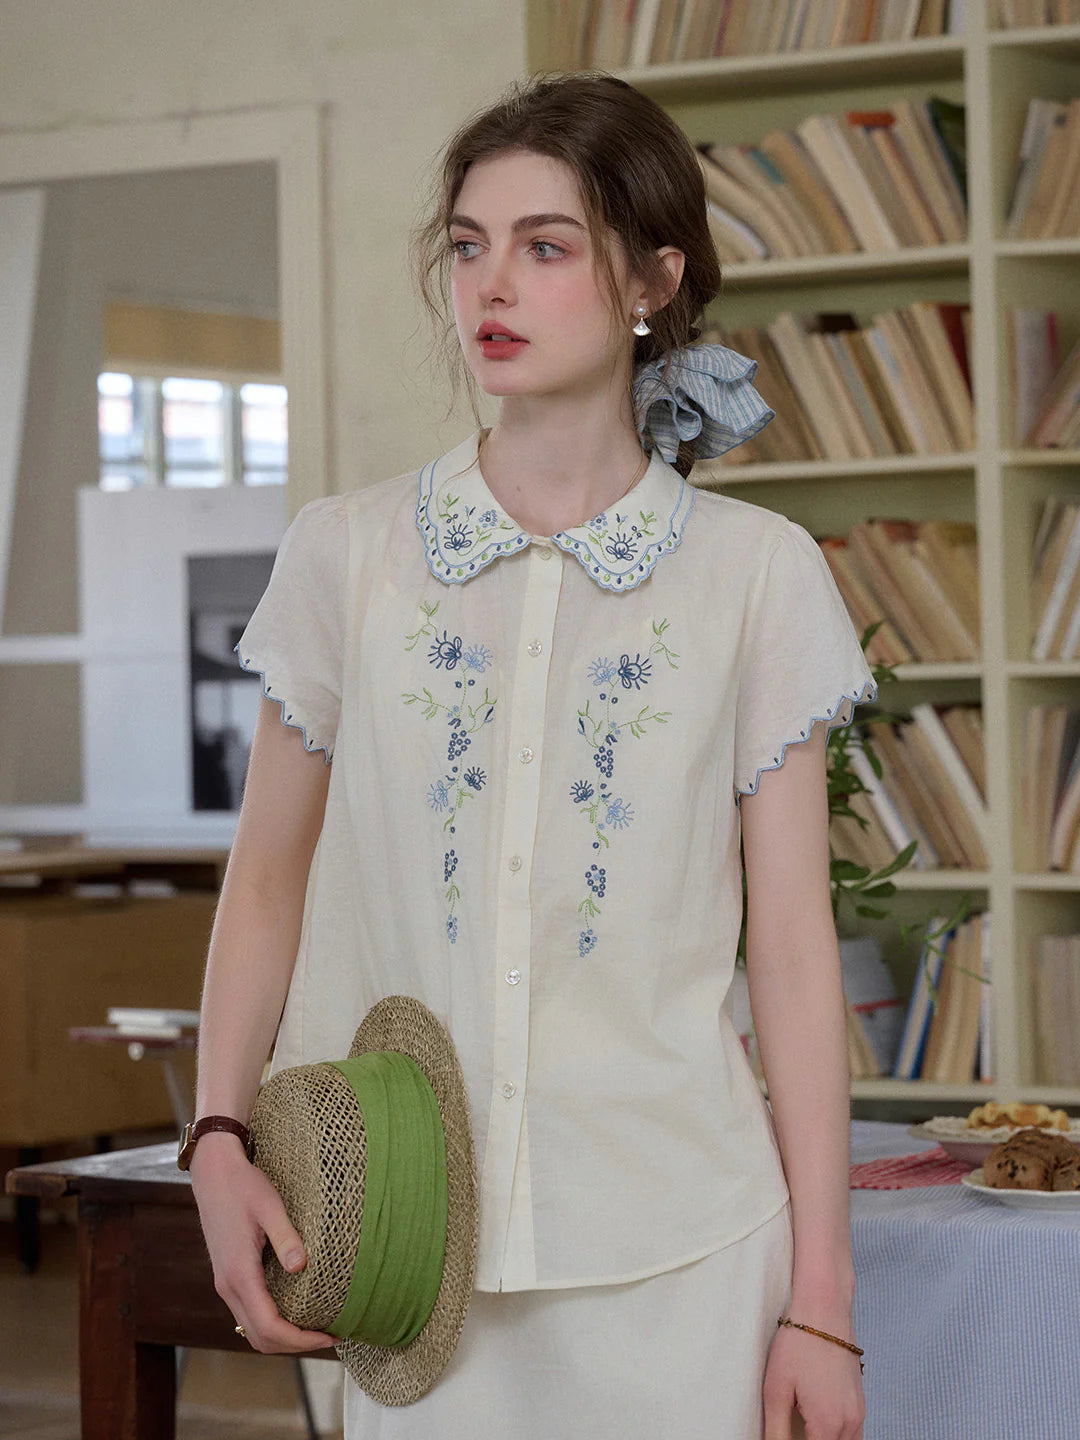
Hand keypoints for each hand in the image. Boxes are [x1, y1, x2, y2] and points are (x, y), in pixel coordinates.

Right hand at [189, 1131, 338, 1353]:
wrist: (213, 1173)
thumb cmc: (243, 1185)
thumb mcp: (270, 1206)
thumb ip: (286, 1238)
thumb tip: (301, 1267)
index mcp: (238, 1273)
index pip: (269, 1326)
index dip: (300, 1341)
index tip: (329, 1337)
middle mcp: (228, 1286)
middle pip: (260, 1338)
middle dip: (295, 1346)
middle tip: (330, 1337)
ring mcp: (225, 1284)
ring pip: (252, 1330)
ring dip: (283, 1338)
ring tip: (317, 1328)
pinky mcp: (228, 1277)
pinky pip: (249, 1315)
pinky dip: (272, 1324)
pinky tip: (295, 1311)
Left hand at [762, 1313, 865, 1439]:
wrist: (824, 1306)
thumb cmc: (798, 1342)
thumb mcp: (776, 1389)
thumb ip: (776, 1431)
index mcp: (828, 1424)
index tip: (784, 1435)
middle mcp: (850, 1423)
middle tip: (792, 1427)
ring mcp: (859, 1412)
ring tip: (803, 1425)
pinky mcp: (860, 1401)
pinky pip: (853, 1433)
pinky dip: (836, 1435)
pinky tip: (816, 1420)